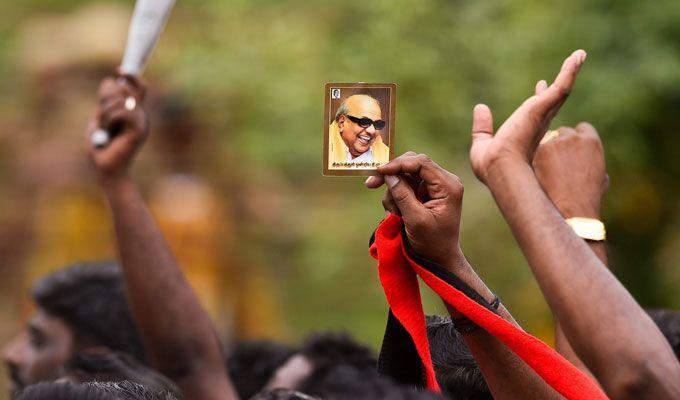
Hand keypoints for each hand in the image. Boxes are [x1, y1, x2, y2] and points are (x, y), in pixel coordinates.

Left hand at [86, 73, 147, 180]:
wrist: (105, 169)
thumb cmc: (101, 146)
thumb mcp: (100, 116)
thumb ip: (107, 100)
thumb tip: (112, 80)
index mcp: (133, 112)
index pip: (139, 86)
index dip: (131, 76)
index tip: (119, 70)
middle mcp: (141, 115)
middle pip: (128, 87)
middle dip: (108, 95)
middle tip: (100, 113)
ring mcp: (142, 122)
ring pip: (122, 99)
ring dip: (105, 111)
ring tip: (103, 127)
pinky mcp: (139, 130)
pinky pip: (123, 112)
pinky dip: (110, 119)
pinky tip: (108, 132)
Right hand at [366, 152, 463, 269]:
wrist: (439, 258)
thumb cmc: (432, 242)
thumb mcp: (415, 219)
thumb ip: (402, 195)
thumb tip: (389, 174)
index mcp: (448, 185)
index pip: (421, 163)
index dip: (398, 164)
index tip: (378, 171)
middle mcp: (443, 181)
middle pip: (412, 164)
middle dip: (392, 176)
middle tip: (371, 185)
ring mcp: (434, 186)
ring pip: (405, 176)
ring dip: (393, 193)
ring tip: (393, 214)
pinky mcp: (425, 193)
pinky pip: (405, 186)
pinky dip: (395, 198)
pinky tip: (396, 214)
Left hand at [470, 49, 586, 183]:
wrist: (500, 167)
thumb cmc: (492, 164)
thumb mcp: (482, 143)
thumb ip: (482, 126)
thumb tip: (480, 107)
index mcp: (526, 132)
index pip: (537, 112)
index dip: (540, 98)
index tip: (541, 85)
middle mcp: (539, 123)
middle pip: (554, 99)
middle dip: (562, 83)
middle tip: (570, 67)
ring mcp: (543, 114)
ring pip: (562, 89)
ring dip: (571, 71)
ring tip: (579, 55)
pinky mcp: (543, 106)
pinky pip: (562, 85)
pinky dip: (571, 70)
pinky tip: (578, 56)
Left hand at [533, 123, 607, 218]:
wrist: (571, 208)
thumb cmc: (588, 198)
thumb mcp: (601, 178)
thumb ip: (594, 162)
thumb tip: (588, 159)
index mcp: (592, 142)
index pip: (583, 128)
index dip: (578, 138)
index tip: (572, 147)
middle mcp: (574, 137)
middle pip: (564, 132)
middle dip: (561, 143)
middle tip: (557, 160)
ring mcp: (555, 142)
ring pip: (548, 140)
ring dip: (547, 151)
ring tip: (549, 171)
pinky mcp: (540, 150)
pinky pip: (536, 150)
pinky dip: (537, 159)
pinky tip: (540, 173)